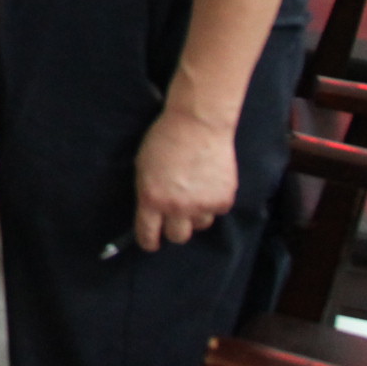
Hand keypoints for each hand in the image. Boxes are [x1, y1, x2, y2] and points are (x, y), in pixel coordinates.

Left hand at [134, 104, 238, 249]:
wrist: (197, 123)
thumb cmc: (164, 139)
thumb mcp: (143, 166)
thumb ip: (147, 193)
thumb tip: (150, 213)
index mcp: (152, 199)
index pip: (148, 235)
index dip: (149, 241)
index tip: (151, 243)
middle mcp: (177, 207)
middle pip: (177, 237)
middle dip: (174, 229)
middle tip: (175, 215)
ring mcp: (202, 205)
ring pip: (200, 225)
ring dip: (196, 214)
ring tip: (194, 192)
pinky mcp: (223, 199)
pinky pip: (217, 211)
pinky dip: (213, 202)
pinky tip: (209, 183)